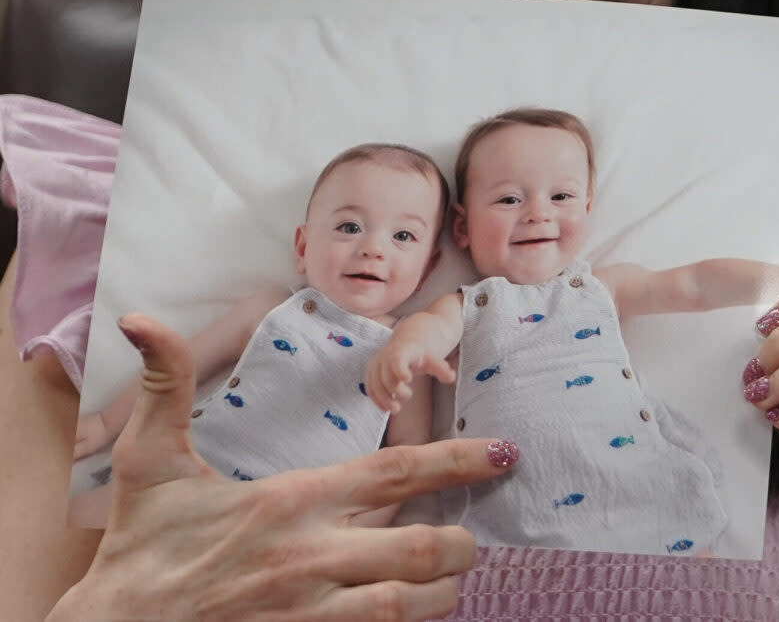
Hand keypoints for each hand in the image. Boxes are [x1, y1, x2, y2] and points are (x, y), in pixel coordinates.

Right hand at [47, 313, 515, 621]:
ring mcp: (312, 610)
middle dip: (462, 544)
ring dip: (442, 591)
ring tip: (449, 579)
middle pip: (424, 547)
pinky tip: (412, 611)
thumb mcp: (147, 459)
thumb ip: (166, 385)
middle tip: (471, 538)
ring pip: (411, 603)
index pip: (396, 472)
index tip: (504, 452)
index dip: (459, 460)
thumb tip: (141, 319)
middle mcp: (311, 556)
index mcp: (291, 501)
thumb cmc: (141, 546)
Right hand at [366, 337, 454, 412]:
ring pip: (374, 383)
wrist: (408, 342)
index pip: (396, 359)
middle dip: (395, 389)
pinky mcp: (371, 373)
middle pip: (385, 375)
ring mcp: (376, 364)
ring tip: (396, 409)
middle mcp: (385, 356)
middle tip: (408, 395)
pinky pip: (370, 387)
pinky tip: (385, 409)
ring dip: (383, 399)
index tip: (408, 379)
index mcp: (402, 350)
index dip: (399, 369)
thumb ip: (441, 368)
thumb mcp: (433, 359)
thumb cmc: (421, 353)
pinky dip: (376, 399)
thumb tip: (451, 377)